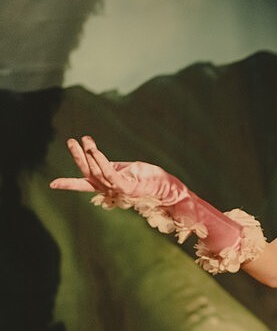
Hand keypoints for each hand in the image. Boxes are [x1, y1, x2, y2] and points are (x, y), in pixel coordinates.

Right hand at [50, 136, 188, 205]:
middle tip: (71, 140)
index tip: (52, 184)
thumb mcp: (128, 170)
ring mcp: (119, 189)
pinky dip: (101, 161)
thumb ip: (111, 166)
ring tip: (83, 140)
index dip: (69, 184)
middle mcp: (111, 190)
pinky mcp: (127, 187)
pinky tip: (94, 150)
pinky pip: (110, 174)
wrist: (169, 190)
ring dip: (89, 155)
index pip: (86, 184)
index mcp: (109, 186)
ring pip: (97, 173)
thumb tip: (96, 157)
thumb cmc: (150, 179)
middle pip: (89, 174)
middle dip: (78, 158)